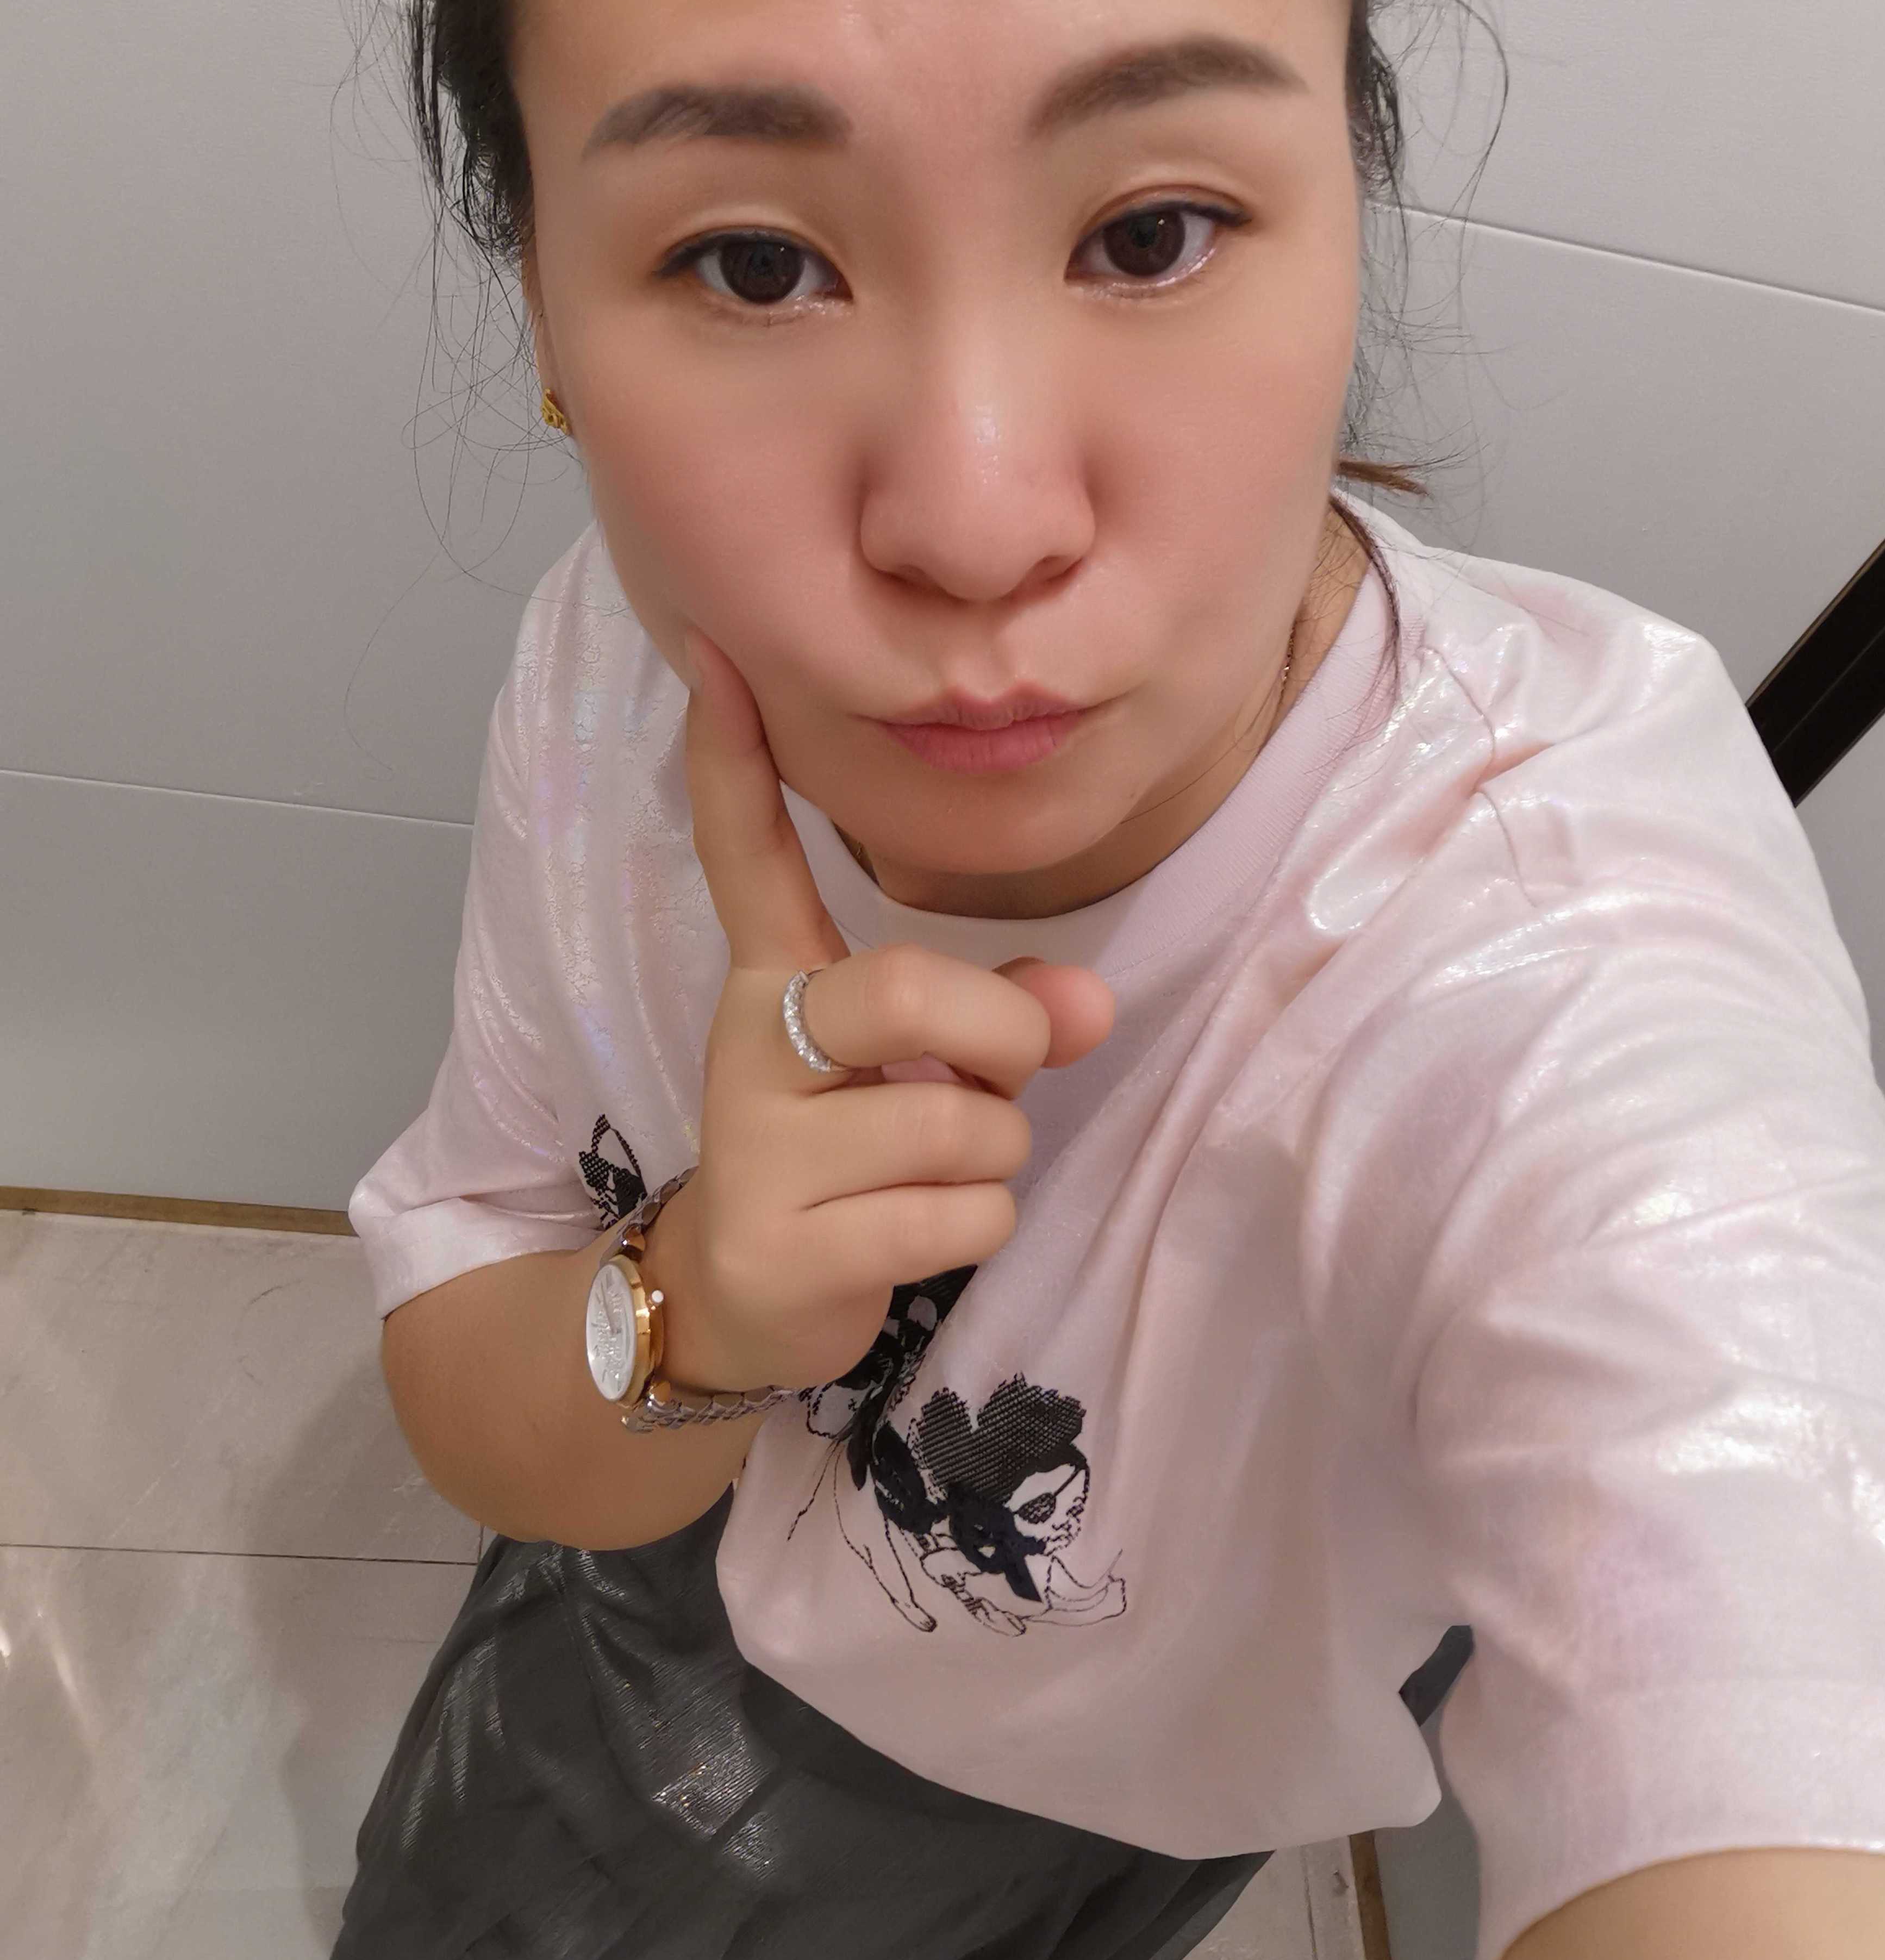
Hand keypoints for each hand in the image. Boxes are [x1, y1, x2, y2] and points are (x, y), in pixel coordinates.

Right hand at [667, 628, 1115, 1392]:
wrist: (739, 1303)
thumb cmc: (852, 1158)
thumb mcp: (923, 1070)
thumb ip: (1004, 1015)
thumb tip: (1089, 1004)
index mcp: (774, 981)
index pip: (745, 853)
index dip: (732, 761)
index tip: (720, 656)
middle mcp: (751, 1044)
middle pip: (906, 989)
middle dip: (1001, 1034)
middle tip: (1006, 1074)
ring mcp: (754, 1148)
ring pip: (956, 1122)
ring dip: (992, 1158)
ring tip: (936, 1176)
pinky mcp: (778, 1245)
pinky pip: (952, 1218)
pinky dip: (975, 1230)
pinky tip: (917, 1235)